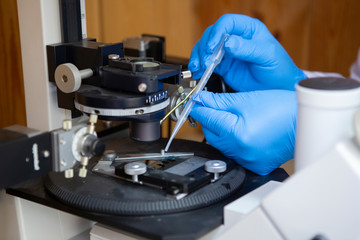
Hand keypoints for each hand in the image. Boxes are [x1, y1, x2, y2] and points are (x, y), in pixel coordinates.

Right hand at [188, 14, 305, 90]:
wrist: (277, 89)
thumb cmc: (278, 69)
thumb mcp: (267, 56)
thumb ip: (248, 48)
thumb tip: (228, 42)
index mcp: (248, 29)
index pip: (227, 23)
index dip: (217, 32)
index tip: (213, 46)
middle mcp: (235, 38)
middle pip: (212, 34)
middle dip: (205, 47)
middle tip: (205, 60)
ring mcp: (227, 52)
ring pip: (205, 47)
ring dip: (199, 56)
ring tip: (199, 68)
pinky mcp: (222, 65)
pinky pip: (206, 62)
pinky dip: (199, 67)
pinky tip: (198, 72)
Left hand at [190, 90, 296, 174]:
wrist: (304, 121)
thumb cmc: (282, 108)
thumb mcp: (246, 99)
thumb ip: (220, 101)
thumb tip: (201, 100)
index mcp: (237, 134)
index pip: (207, 119)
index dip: (199, 108)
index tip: (194, 103)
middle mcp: (241, 151)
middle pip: (212, 135)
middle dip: (210, 120)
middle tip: (214, 108)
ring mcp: (248, 160)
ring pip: (222, 145)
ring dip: (222, 132)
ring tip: (234, 119)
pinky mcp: (255, 165)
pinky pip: (236, 154)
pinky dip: (234, 144)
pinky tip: (243, 132)